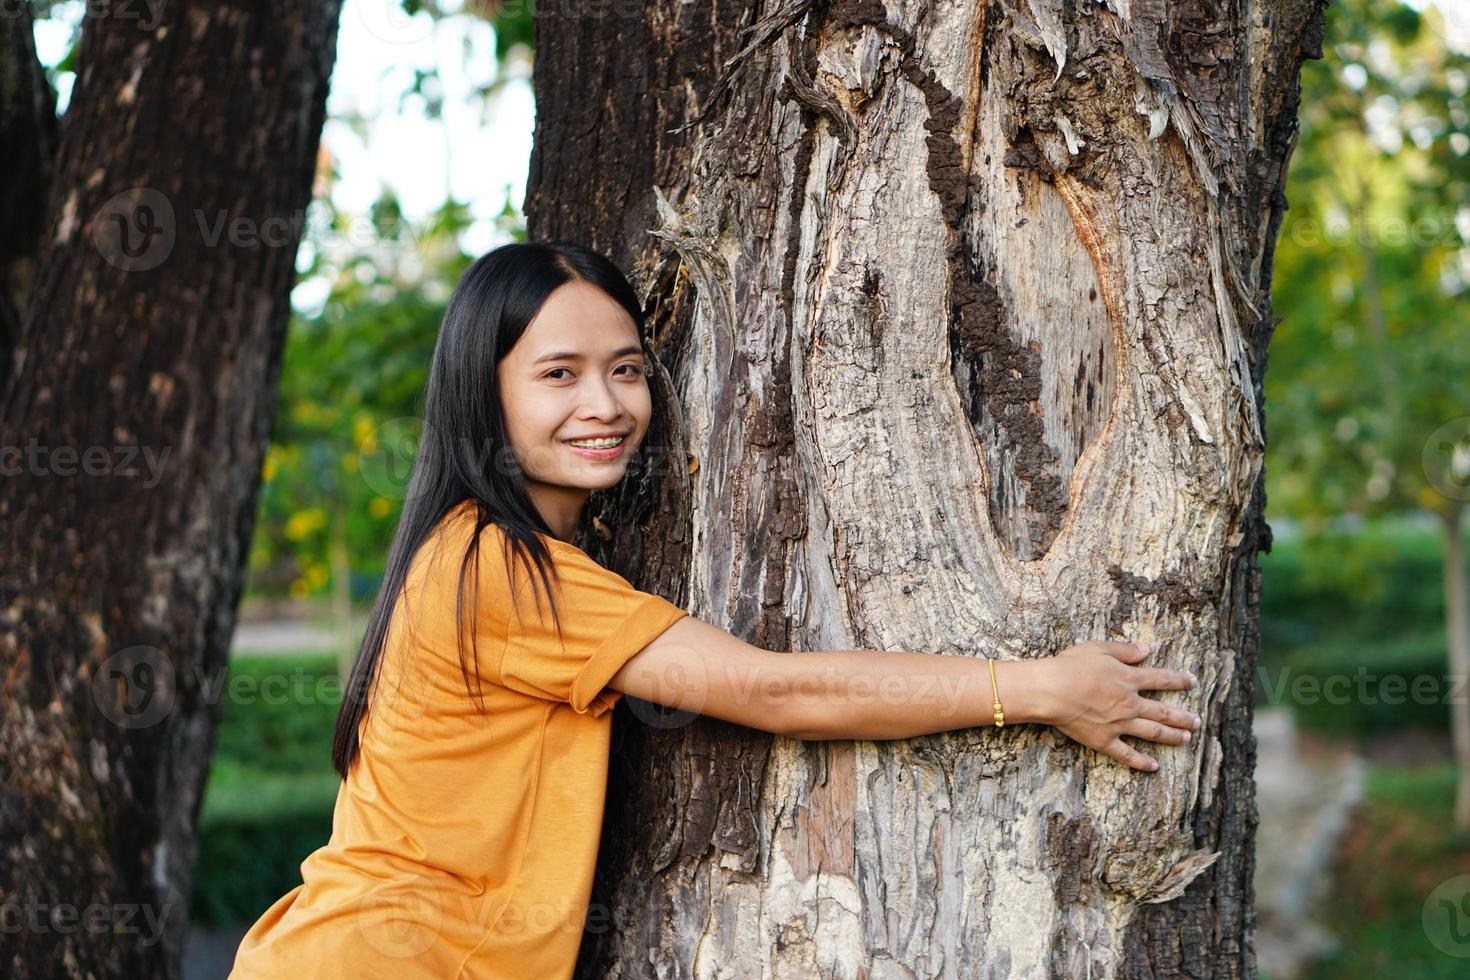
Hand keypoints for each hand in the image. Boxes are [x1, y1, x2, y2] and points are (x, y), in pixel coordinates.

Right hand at [1035, 641, 1199, 771]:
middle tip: (1197, 721)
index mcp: (1129, 678)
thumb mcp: (1098, 648)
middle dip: (1183, 716)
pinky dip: (1142, 762)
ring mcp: (1119, 724)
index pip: (1163, 680)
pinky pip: (1127, 754)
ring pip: (1153, 732)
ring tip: (1186, 739)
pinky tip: (1154, 767)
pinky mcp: (1104, 740)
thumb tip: (1146, 649)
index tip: (1193, 682)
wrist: (1050, 690)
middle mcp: (1130, 703)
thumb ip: (1124, 650)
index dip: (1180, 681)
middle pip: (1163, 711)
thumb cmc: (1070, 665)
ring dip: (1172, 736)